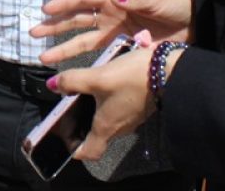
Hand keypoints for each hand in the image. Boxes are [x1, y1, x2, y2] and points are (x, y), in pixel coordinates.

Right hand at [32, 0, 192, 65]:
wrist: (195, 23)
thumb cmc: (175, 4)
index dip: (64, 3)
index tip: (46, 10)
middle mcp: (110, 13)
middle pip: (76, 19)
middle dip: (54, 25)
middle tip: (34, 33)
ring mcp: (115, 31)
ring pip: (82, 39)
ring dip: (63, 47)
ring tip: (43, 56)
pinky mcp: (123, 47)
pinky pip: (99, 53)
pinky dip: (84, 60)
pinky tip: (71, 68)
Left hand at [45, 46, 155, 161]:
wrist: (171, 70)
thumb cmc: (133, 79)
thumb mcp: (97, 77)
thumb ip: (72, 81)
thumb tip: (53, 86)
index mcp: (106, 127)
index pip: (89, 153)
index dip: (75, 149)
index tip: (66, 138)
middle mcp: (120, 127)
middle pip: (97, 134)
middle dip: (82, 124)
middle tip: (70, 107)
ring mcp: (132, 117)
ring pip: (109, 118)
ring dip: (96, 108)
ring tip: (85, 89)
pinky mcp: (140, 105)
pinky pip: (120, 107)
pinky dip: (110, 99)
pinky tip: (106, 81)